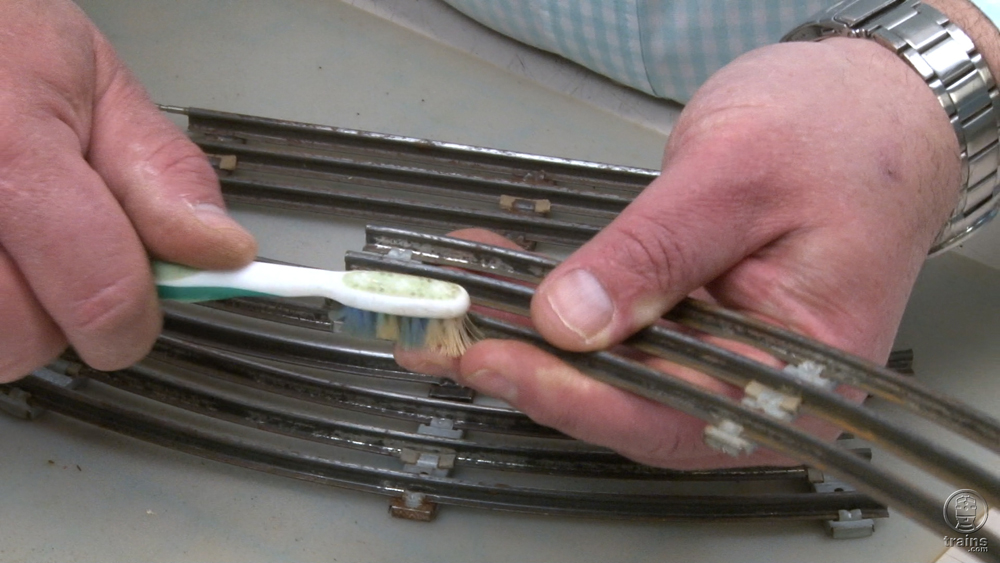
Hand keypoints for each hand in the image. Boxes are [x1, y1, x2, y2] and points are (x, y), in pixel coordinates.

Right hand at [0, 0, 255, 382]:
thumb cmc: (0, 40)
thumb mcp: (97, 82)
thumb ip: (161, 172)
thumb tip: (219, 251)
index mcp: (11, 146)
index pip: (98, 291)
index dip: (133, 319)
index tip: (140, 312)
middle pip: (23, 337)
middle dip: (59, 315)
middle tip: (61, 255)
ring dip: (10, 313)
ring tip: (16, 243)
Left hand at [401, 37, 962, 468]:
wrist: (878, 100)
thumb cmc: (844, 134)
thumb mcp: (736, 180)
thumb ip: (653, 255)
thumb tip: (573, 319)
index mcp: (798, 373)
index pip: (670, 415)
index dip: (572, 397)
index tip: (496, 361)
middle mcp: (759, 379)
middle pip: (631, 401)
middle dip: (534, 370)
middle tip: (450, 334)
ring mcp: (725, 351)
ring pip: (616, 368)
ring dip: (535, 339)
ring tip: (464, 304)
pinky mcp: (697, 319)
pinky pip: (622, 328)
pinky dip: (563, 307)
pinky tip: (512, 281)